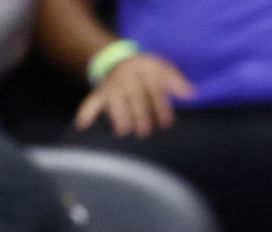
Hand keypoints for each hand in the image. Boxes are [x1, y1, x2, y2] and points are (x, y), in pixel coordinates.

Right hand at [74, 53, 193, 137]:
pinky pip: (91, 102)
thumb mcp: (163, 68)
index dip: (160, 108)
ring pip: (116, 105)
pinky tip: (80, 125)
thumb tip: (191, 94)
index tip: (166, 122)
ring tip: (125, 131)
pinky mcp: (102, 94)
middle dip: (141, 118)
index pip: (153, 91)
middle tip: (145, 131)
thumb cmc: (148, 70)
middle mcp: (126, 79)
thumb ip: (177, 81)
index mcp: (143, 72)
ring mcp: (113, 87)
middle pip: (134, 101)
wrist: (122, 59)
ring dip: (120, 119)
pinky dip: (86, 112)